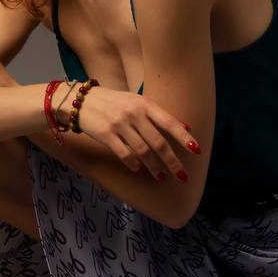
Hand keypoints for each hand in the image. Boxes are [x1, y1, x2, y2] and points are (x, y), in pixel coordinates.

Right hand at [68, 84, 198, 181]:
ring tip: (161, 176)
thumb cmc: (112, 102)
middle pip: (158, 142)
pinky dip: (134, 164)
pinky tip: (139, 170)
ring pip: (143, 151)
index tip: (196, 151)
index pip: (169, 122)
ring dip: (154, 167)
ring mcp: (119, 124)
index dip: (184, 137)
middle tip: (182, 176)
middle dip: (172, 161)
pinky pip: (124, 154)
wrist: (80, 100)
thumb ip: (157, 114)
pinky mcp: (106, 134)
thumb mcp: (135, 101)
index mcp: (144, 104)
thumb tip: (185, 127)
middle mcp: (134, 113)